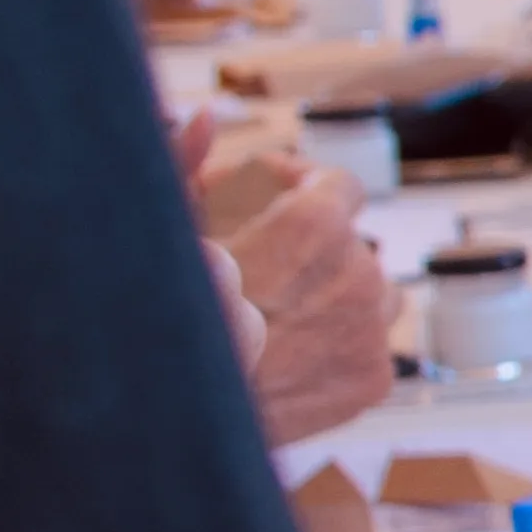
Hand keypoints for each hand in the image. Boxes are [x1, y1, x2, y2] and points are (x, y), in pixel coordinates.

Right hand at [181, 122, 395, 445]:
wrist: (170, 415)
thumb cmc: (159, 314)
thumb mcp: (164, 229)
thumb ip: (185, 165)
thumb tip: (202, 116)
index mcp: (316, 226)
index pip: (336, 185)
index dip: (296, 183)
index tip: (265, 196)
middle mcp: (359, 274)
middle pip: (348, 242)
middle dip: (302, 242)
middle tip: (247, 258)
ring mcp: (372, 331)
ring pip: (370, 291)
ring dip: (331, 290)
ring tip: (270, 306)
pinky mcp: (372, 381)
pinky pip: (368, 345)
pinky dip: (336, 341)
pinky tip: (286, 348)